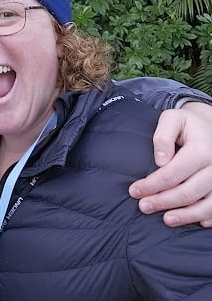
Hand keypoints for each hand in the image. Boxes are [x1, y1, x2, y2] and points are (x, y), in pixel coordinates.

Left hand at [129, 102, 211, 227]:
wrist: (209, 125)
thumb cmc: (187, 124)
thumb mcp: (172, 118)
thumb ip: (163, 136)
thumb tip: (160, 162)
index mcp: (200, 150)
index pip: (172, 174)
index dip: (152, 185)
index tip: (134, 191)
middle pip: (187, 192)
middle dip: (163, 202)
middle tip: (143, 207)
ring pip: (206, 205)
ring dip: (185, 216)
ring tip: (166, 219)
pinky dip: (207, 217)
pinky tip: (194, 220)